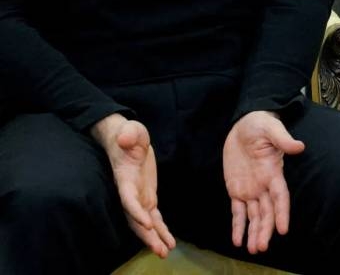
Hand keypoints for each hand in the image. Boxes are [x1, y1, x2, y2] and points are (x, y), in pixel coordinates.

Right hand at [91, 114, 174, 257]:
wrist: (126, 138)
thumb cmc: (128, 133)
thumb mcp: (130, 130)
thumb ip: (129, 134)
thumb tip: (126, 137)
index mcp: (125, 178)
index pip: (128, 198)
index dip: (135, 211)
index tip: (146, 222)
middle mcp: (130, 192)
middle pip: (136, 218)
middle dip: (147, 235)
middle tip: (159, 250)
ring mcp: (139, 196)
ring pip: (145, 223)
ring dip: (155, 238)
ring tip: (165, 253)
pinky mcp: (148, 197)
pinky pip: (154, 217)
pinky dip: (161, 230)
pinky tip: (169, 243)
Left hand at [223, 111, 304, 253]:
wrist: (243, 125)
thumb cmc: (260, 124)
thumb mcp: (271, 129)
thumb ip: (283, 139)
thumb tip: (299, 146)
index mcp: (273, 172)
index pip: (280, 197)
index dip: (282, 213)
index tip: (283, 229)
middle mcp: (264, 185)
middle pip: (267, 212)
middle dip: (265, 229)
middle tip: (261, 247)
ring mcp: (250, 189)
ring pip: (254, 216)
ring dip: (254, 232)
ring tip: (253, 249)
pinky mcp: (236, 189)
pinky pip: (237, 211)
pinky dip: (238, 226)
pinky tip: (238, 240)